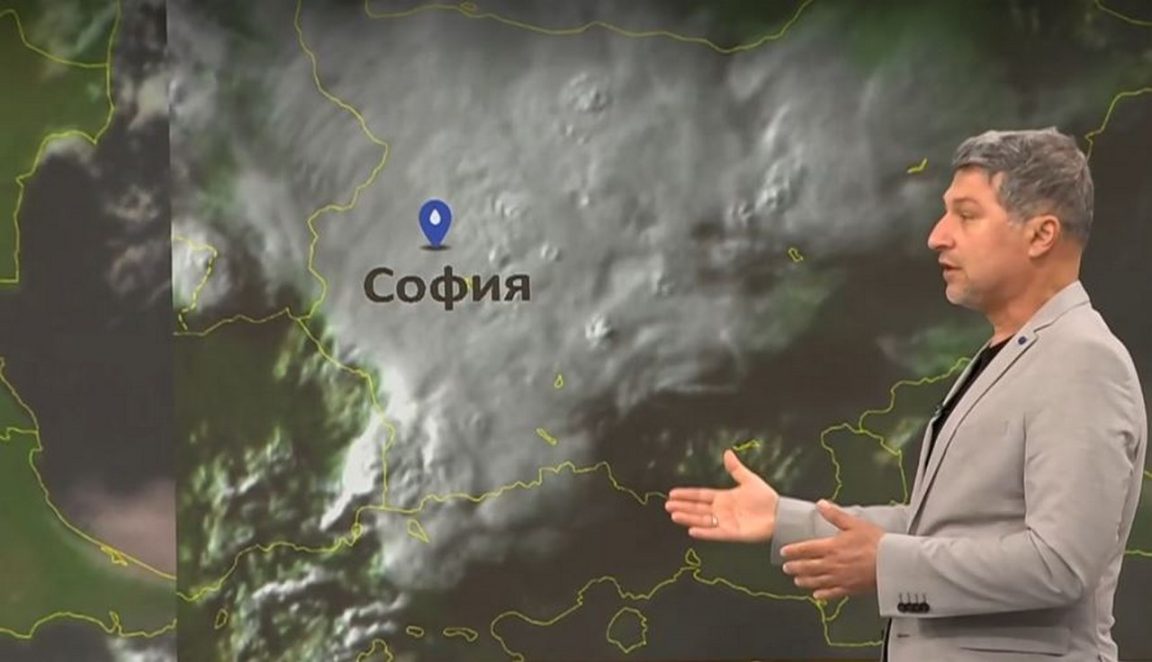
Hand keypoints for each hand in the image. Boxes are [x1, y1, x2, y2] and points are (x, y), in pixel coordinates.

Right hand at [664, 449, 778, 541]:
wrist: (779, 515)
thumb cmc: (766, 498)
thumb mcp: (749, 480)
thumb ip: (736, 469)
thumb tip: (727, 453)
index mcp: (724, 498)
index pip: (701, 496)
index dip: (687, 495)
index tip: (673, 493)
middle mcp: (721, 511)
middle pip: (697, 508)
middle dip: (682, 507)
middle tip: (667, 505)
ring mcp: (725, 522)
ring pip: (702, 520)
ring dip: (688, 518)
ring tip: (674, 515)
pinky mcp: (731, 534)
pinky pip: (714, 533)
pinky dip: (703, 532)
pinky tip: (691, 530)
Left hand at [780, 500, 884, 599]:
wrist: (892, 563)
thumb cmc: (875, 542)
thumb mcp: (854, 524)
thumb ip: (835, 515)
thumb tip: (820, 504)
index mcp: (831, 548)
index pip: (806, 549)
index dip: (793, 551)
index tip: (784, 552)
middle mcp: (832, 565)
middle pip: (808, 567)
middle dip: (795, 567)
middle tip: (785, 568)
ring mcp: (840, 578)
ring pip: (817, 582)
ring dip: (805, 581)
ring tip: (797, 581)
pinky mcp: (850, 589)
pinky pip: (832, 594)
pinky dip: (822, 595)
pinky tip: (817, 596)